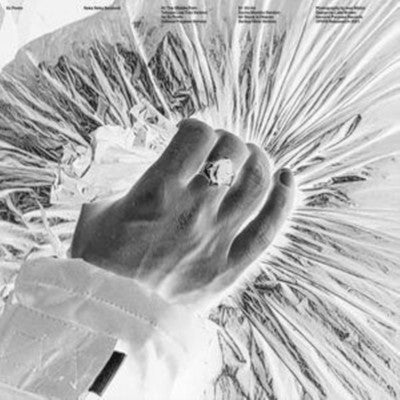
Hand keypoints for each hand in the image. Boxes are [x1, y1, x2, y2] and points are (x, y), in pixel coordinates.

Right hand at [71, 119, 294, 305]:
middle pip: (231, 152)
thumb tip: (159, 170)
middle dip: (226, 140)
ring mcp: (215, 239)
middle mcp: (192, 210)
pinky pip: (269, 228)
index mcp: (156, 192)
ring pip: (256, 182)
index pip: (196, 136)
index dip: (195, 126)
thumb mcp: (101, 209)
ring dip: (257, 160)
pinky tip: (287, 178)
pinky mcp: (229, 267)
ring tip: (250, 156)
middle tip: (218, 148)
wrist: (110, 314)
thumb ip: (133, 182)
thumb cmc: (99, 261)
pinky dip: (285, 199)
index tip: (189, 133)